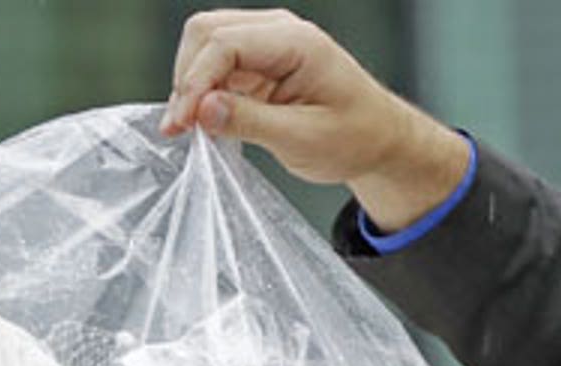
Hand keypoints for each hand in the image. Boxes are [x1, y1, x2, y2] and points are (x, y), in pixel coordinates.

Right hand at [162, 9, 467, 231]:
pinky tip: (208, 121)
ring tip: (194, 128)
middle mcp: (280, 31)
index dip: (195, 83)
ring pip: (205, 44)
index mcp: (298, 42)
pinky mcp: (259, 60)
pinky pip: (217, 63)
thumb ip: (251, 123)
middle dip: (187, 79)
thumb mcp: (304, 139)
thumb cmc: (355, 138)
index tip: (183, 124)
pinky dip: (204, 90)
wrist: (378, 139)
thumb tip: (202, 110)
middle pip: (206, 32)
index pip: (225, 44)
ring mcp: (267, 41)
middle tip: (182, 128)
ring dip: (192, 84)